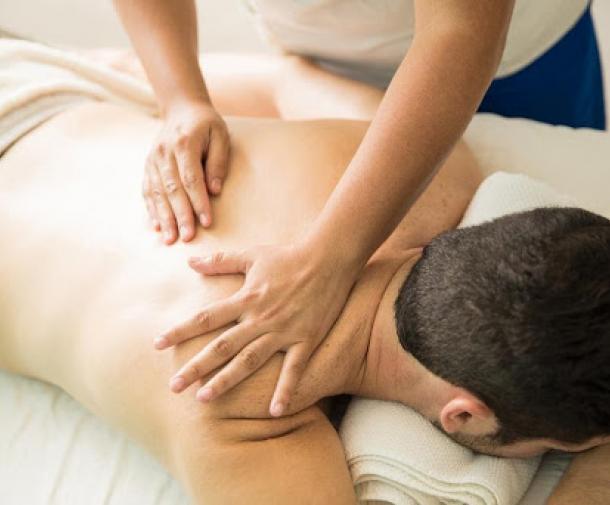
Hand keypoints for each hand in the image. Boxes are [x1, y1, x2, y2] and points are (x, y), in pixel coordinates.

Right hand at [143, 99, 229, 243]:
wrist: (182, 109)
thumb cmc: (207, 125)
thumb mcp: (221, 136)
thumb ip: (218, 162)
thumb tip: (214, 190)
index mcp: (184, 143)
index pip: (191, 178)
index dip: (199, 202)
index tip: (206, 222)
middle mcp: (163, 152)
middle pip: (172, 189)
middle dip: (180, 215)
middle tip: (188, 238)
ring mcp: (152, 159)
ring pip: (157, 193)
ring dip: (164, 218)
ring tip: (170, 239)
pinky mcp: (147, 166)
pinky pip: (147, 191)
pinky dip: (151, 210)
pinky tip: (157, 227)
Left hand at [155, 241, 359, 415]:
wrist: (329, 259)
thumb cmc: (288, 256)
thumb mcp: (252, 255)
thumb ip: (220, 262)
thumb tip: (190, 262)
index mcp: (246, 298)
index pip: (206, 318)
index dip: (180, 331)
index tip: (157, 344)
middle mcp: (260, 318)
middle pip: (222, 346)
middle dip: (196, 367)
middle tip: (174, 387)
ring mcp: (284, 331)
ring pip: (250, 361)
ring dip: (227, 381)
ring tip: (204, 399)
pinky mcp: (306, 340)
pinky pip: (295, 369)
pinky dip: (286, 390)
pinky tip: (275, 412)